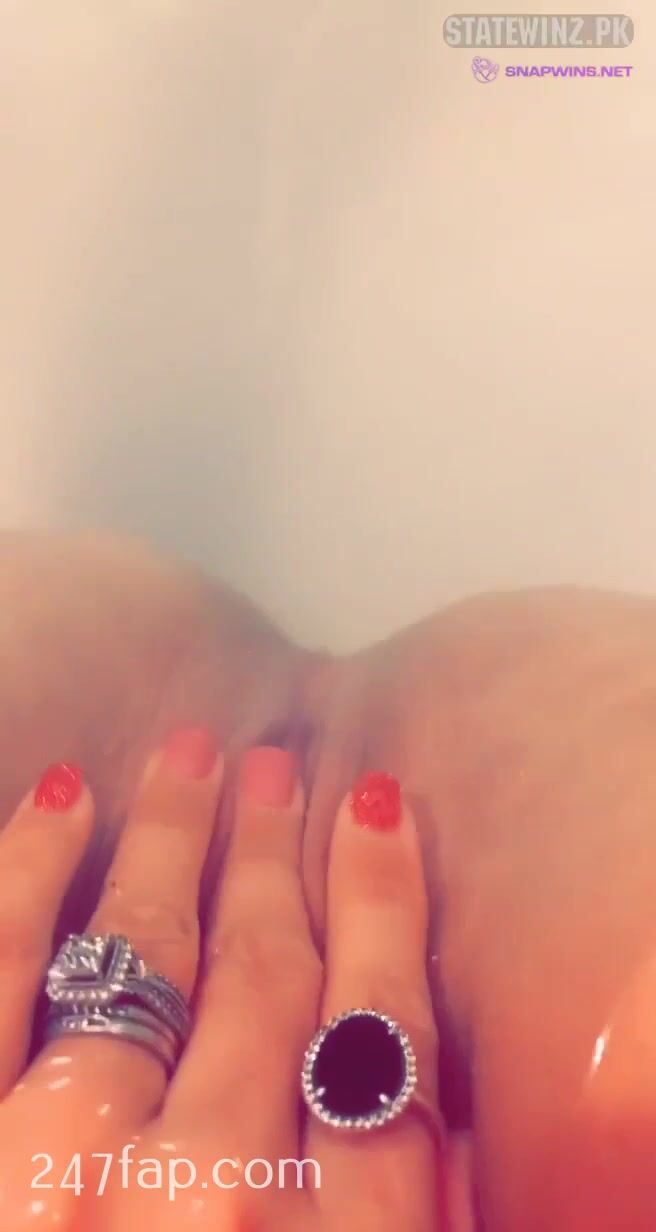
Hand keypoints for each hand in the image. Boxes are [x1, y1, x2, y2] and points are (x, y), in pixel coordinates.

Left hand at [0, 732, 458, 1230]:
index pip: (381, 1032)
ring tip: (192, 761)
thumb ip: (408, 1221)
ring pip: (144, 951)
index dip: (383, 906)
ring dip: (172, 839)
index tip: (377, 818)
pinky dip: (28, 874)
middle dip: (272, 859)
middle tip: (276, 776)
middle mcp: (211, 1187)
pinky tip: (61, 803)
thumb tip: (441, 1120)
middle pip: (264, 977)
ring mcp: (68, 1162)